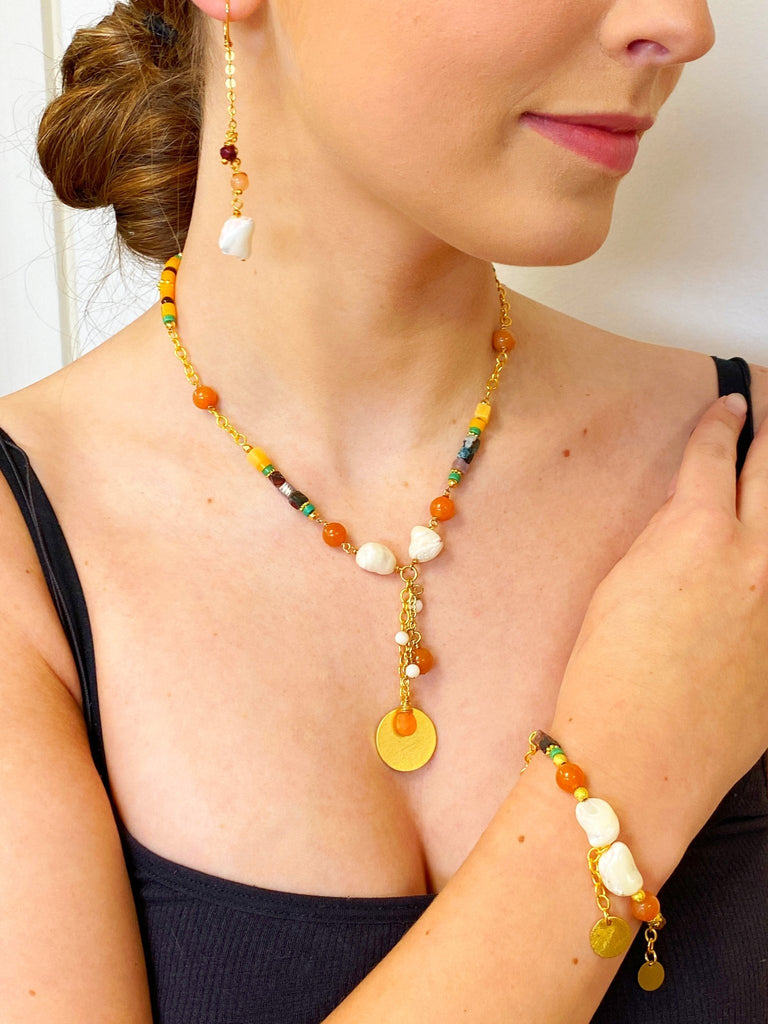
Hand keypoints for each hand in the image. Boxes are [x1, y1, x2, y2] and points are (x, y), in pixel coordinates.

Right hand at [552, 393, 767, 830]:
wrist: (639, 757)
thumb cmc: (607, 675)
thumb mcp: (622, 584)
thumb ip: (667, 538)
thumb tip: (693, 513)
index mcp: (697, 534)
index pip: (716, 454)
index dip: (721, 423)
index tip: (729, 407)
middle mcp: (755, 557)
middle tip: (767, 418)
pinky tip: (766, 556)